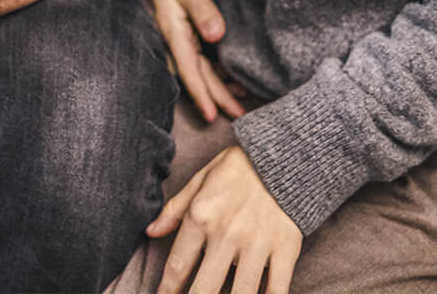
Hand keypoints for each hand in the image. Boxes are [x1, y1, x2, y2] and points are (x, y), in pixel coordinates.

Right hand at [146, 0, 244, 121]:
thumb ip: (202, 8)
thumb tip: (215, 34)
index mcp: (174, 33)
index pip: (188, 69)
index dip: (200, 93)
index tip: (210, 114)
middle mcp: (178, 42)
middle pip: (199, 76)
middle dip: (217, 98)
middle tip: (239, 116)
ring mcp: (184, 42)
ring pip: (204, 72)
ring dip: (220, 89)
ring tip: (240, 106)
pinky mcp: (192, 38)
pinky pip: (206, 62)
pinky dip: (220, 75)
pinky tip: (234, 83)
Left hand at [149, 145, 301, 293]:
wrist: (284, 156)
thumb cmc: (237, 170)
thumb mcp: (200, 181)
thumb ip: (175, 209)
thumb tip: (151, 232)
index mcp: (202, 216)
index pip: (178, 266)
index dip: (167, 291)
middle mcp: (227, 233)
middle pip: (204, 289)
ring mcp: (257, 243)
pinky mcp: (285, 248)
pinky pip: (277, 289)